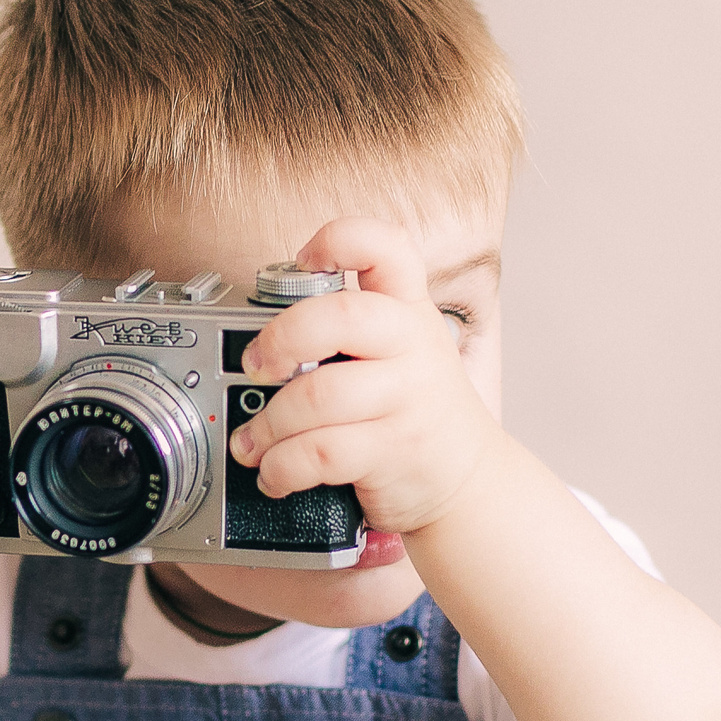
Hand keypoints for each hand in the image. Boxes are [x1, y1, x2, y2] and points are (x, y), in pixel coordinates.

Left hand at [227, 218, 499, 536]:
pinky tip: (275, 472)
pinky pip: (320, 452)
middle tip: (255, 367)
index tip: (302, 261)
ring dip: (268, 424)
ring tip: (251, 441)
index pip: (385, 246)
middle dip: (280, 340)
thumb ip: (342, 332)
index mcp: (407, 309)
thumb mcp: (397, 352)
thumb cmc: (413, 409)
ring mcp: (407, 397)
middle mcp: (412, 343)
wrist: (469, 479)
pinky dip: (282, 467)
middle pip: (340, 315)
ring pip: (318, 395)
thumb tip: (252, 342)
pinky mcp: (395, 449)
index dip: (338, 241)